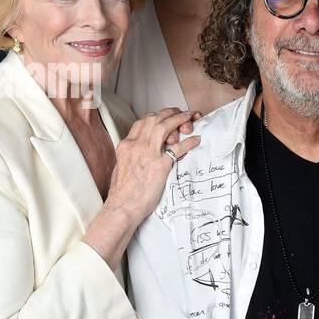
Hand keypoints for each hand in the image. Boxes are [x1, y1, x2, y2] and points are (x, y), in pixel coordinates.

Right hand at [105, 108, 201, 222]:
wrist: (122, 206)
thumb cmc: (123, 192)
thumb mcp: (122, 167)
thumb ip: (133, 156)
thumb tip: (142, 154)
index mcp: (126, 145)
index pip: (141, 122)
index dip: (156, 115)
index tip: (164, 116)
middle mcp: (136, 145)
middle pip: (154, 118)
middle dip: (169, 112)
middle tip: (180, 112)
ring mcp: (148, 153)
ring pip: (165, 126)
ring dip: (180, 119)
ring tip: (190, 118)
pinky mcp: (161, 165)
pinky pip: (178, 147)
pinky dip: (189, 141)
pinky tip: (196, 140)